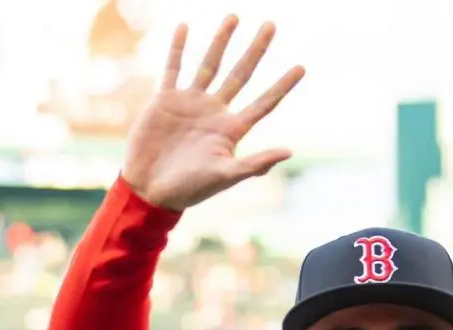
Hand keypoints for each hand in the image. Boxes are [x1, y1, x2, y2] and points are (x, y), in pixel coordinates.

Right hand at [122, 15, 304, 210]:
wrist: (151, 189)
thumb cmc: (190, 189)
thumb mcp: (225, 176)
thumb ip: (255, 163)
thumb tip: (289, 152)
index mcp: (231, 130)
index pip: (264, 103)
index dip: (282, 86)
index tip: (301, 68)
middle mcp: (215, 113)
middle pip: (241, 75)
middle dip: (256, 50)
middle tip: (271, 25)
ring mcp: (191, 104)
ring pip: (210, 64)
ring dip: (222, 41)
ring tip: (234, 16)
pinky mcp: (166, 100)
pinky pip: (174, 68)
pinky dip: (178, 49)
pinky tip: (185, 28)